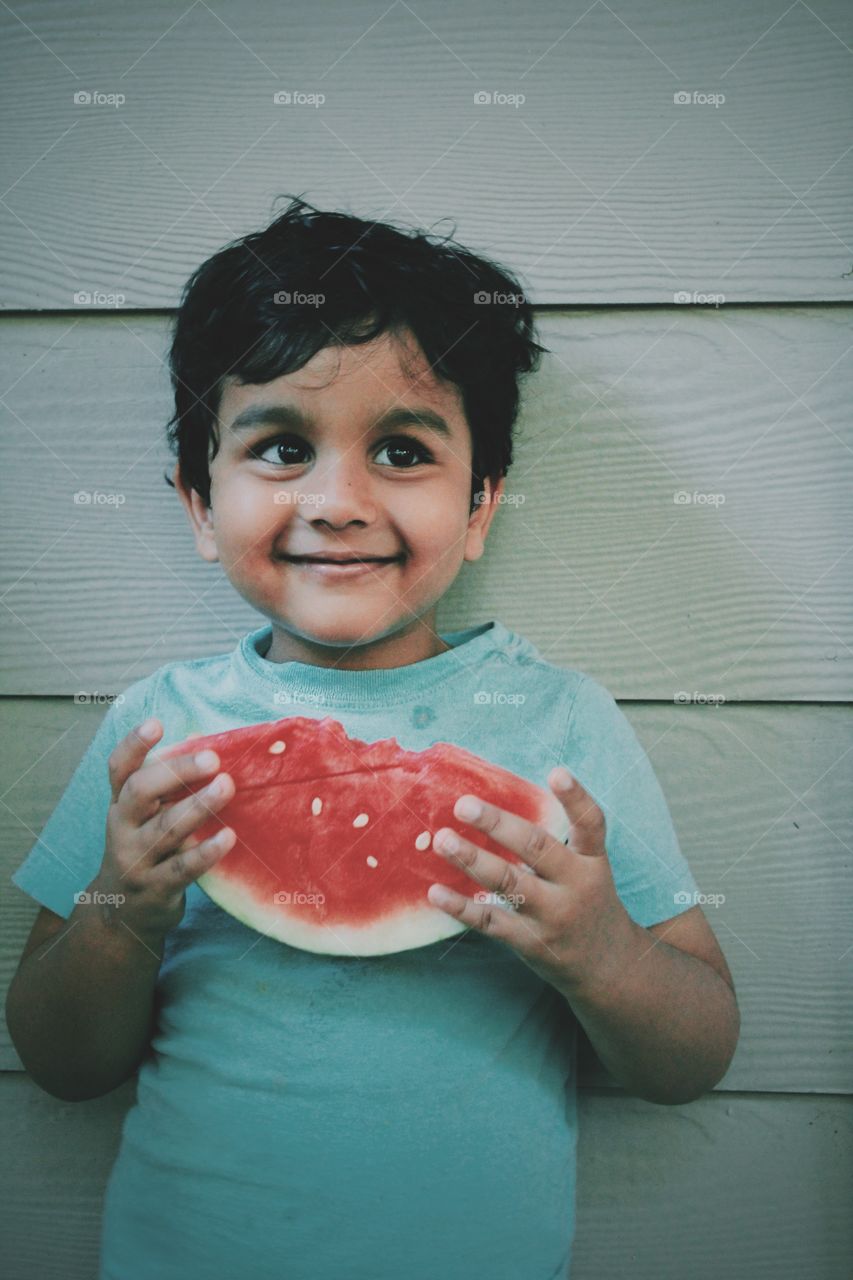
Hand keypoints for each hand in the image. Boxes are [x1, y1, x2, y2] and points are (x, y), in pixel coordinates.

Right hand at [90, 719, 235, 942]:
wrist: (121, 915)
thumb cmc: (145, 850)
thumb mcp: (144, 818)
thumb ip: (166, 786)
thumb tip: (203, 742)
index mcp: (120, 804)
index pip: (119, 769)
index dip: (134, 744)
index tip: (156, 723)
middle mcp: (122, 828)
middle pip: (141, 792)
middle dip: (176, 772)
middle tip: (212, 759)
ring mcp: (136, 860)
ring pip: (165, 829)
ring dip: (198, 806)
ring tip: (227, 786)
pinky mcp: (155, 889)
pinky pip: (181, 869)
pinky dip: (205, 852)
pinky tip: (228, 837)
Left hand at [427, 766, 636, 997]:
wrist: (608, 968)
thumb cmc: (587, 902)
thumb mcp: (588, 869)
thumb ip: (558, 842)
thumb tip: (500, 806)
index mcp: (592, 861)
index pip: (591, 825)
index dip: (576, 798)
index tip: (556, 772)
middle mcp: (576, 886)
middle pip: (537, 849)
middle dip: (498, 825)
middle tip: (464, 805)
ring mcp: (552, 916)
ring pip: (509, 884)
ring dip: (472, 859)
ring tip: (442, 839)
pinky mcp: (530, 942)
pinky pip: (490, 922)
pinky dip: (461, 907)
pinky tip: (436, 892)